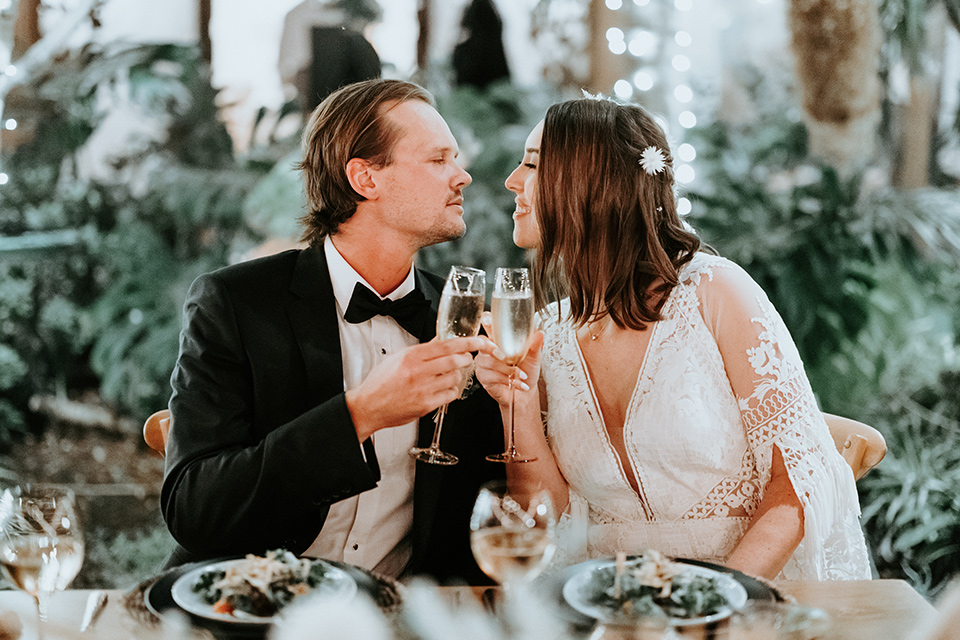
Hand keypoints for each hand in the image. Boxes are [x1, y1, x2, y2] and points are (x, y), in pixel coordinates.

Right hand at [346, 336, 493, 439]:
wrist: (368, 406)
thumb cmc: (381, 382)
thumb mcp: (398, 358)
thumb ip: (422, 349)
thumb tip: (441, 340)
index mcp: (412, 356)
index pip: (447, 345)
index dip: (468, 342)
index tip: (480, 341)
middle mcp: (418, 371)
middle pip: (456, 361)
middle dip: (466, 359)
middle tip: (465, 359)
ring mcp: (423, 389)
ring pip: (455, 378)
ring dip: (457, 376)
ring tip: (447, 377)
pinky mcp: (426, 405)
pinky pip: (450, 395)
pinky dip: (451, 391)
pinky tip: (442, 389)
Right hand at [475, 313, 543, 406]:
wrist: (525, 393)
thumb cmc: (527, 372)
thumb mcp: (534, 357)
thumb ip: (535, 345)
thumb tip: (540, 333)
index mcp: (499, 340)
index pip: (489, 326)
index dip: (486, 320)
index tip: (488, 318)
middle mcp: (489, 350)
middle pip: (482, 343)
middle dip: (493, 349)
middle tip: (505, 357)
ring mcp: (484, 364)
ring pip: (488, 362)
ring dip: (507, 370)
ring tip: (520, 375)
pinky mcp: (483, 377)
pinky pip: (491, 376)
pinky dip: (507, 380)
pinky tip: (516, 383)